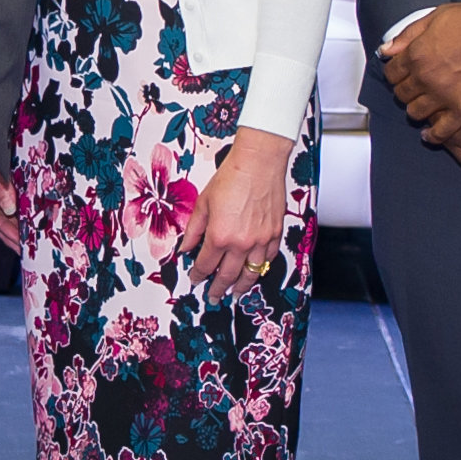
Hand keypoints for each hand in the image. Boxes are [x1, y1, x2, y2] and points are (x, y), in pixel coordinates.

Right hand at [0, 170, 25, 252]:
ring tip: (26, 243)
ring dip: (13, 230)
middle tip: (25, 252)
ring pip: (0, 217)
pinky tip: (22, 223)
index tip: (20, 242)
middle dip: (10, 238)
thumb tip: (11, 209)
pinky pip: (3, 206)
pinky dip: (13, 216)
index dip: (7, 231)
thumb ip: (1, 187)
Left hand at [182, 128, 294, 290]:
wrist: (259, 163)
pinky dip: (260, 267)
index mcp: (220, 236)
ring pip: (251, 272)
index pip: (206, 265)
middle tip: (213, 297)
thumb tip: (185, 248)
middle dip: (218, 289)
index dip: (198, 275)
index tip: (195, 279)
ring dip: (241, 286)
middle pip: (227, 275)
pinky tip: (255, 270)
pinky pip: (268, 259)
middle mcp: (241, 243)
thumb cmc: (231, 177)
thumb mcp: (204, 203)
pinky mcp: (275, 234)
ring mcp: (261, 240)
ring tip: (235, 293)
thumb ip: (194, 230)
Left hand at [384, 0, 460, 145]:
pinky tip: (432, 133)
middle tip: (417, 92)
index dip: (397, 75)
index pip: (392, 73)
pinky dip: (434, 135)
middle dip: (407, 92)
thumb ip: (409, 35)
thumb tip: (386, 50)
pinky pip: (442, 131)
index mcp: (418, 53)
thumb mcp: (438, 16)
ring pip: (417, 113)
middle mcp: (426, 76)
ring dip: (419, 111)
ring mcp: (445, 95)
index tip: (404, 76)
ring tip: (427, 108)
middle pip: (403, 94)